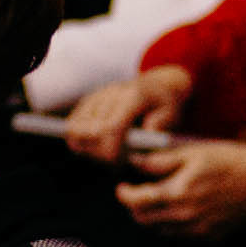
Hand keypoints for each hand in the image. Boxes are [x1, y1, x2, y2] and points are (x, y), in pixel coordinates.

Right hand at [65, 66, 191, 163]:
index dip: (110, 149)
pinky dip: (80, 139)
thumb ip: (160, 125)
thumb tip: (143, 137)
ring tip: (106, 153)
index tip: (118, 162)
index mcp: (133, 97)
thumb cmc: (165, 104)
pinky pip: (73, 123)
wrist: (156, 84)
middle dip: (100, 153)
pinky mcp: (88, 101)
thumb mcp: (172, 114)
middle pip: (91, 131)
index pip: (111, 127)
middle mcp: (111, 94)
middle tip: (116, 161)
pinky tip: (96, 145)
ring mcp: (97, 96)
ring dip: (87, 147)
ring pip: (76, 128)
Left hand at [114, 139, 245, 238]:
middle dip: (135, 208)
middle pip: (145, 221)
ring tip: (159, 200)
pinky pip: (181, 237)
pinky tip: (180, 210)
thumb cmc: (228, 161)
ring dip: (153, 218)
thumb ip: (159, 161)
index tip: (122, 188)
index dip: (124, 195)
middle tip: (137, 194)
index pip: (136, 202)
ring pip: (161, 231)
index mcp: (177, 194)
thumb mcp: (191, 152)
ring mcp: (198, 231)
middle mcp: (185, 217)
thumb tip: (134, 164)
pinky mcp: (210, 238)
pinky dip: (173, 226)